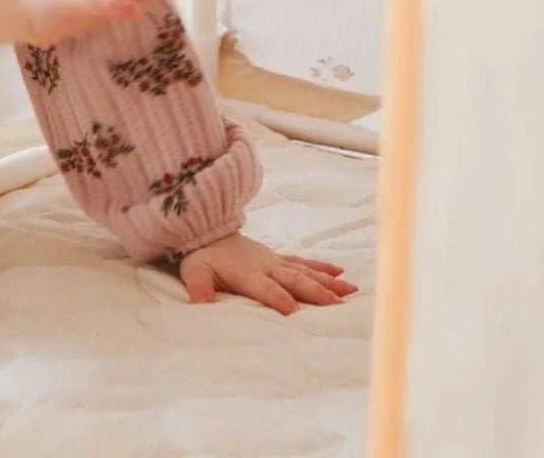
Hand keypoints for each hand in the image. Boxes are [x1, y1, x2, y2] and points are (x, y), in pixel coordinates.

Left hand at [178, 234, 356, 315]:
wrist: (208, 231)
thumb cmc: (202, 257)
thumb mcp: (194, 272)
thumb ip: (199, 287)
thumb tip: (200, 304)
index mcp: (247, 273)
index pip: (266, 289)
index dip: (279, 299)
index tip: (294, 312)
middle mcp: (267, 265)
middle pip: (295, 279)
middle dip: (316, 292)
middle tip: (337, 304)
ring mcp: (275, 260)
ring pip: (305, 271)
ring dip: (327, 281)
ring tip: (349, 290)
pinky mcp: (278, 258)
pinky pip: (304, 263)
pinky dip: (322, 268)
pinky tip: (340, 272)